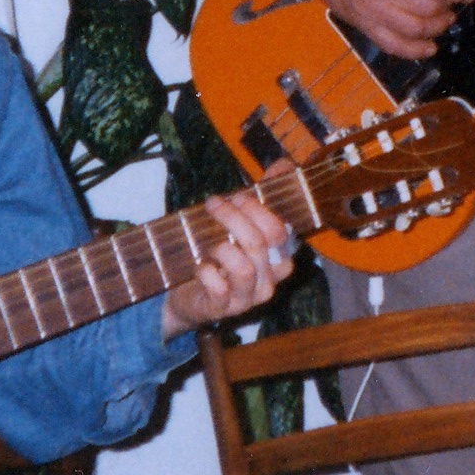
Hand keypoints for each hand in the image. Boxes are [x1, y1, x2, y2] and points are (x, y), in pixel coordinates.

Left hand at [160, 194, 296, 338]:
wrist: (190, 295)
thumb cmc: (220, 257)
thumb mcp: (240, 226)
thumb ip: (262, 198)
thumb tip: (284, 164)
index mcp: (277, 258)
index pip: (279, 231)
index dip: (256, 209)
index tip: (234, 196)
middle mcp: (269, 280)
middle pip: (259, 243)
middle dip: (234, 218)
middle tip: (214, 205)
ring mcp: (248, 297)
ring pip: (244, 268)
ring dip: (222, 247)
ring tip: (208, 241)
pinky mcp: (224, 309)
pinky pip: (219, 288)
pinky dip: (206, 272)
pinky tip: (200, 266)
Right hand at [311, 0, 471, 59]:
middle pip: (430, 7)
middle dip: (448, 9)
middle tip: (452, 4)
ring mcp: (373, 9)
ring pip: (416, 29)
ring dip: (437, 29)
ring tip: (443, 21)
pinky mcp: (364, 26)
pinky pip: (394, 46)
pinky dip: (415, 51)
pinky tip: (428, 47)